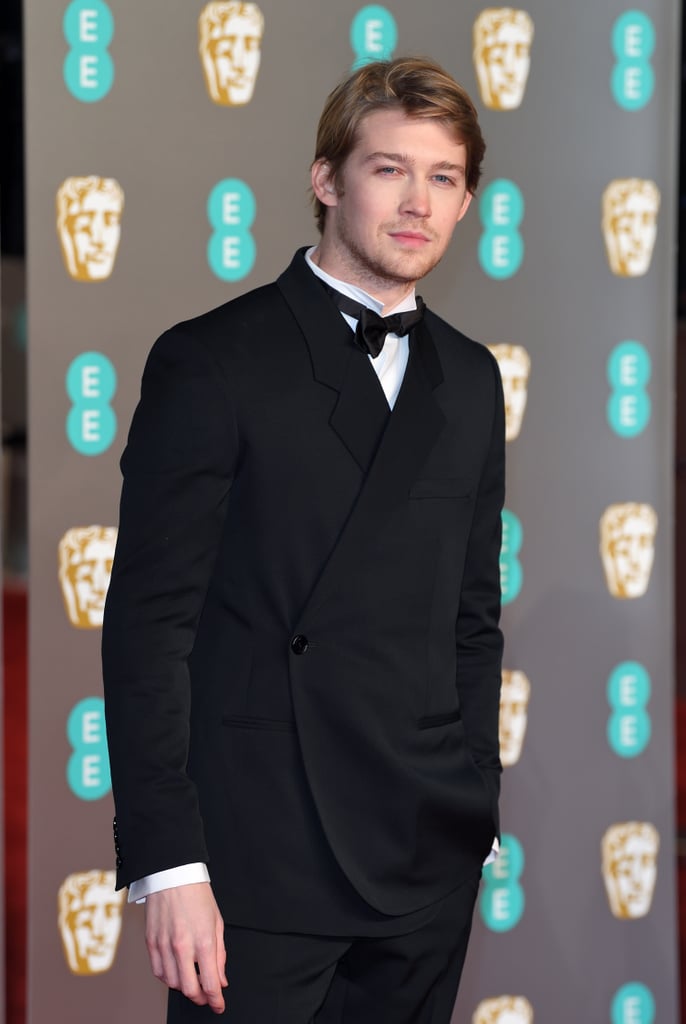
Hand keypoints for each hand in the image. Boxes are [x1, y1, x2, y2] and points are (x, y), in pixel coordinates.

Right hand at [145, 882, 227, 1013]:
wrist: (172, 874)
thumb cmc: (197, 895)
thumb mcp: (217, 922)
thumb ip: (220, 954)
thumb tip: (221, 979)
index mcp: (203, 940)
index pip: (209, 983)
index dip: (216, 1000)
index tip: (219, 1005)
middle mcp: (182, 946)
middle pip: (189, 989)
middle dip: (200, 998)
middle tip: (207, 996)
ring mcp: (164, 945)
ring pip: (172, 983)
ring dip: (184, 988)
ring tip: (192, 981)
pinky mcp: (151, 942)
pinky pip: (158, 971)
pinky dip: (168, 978)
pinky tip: (176, 972)